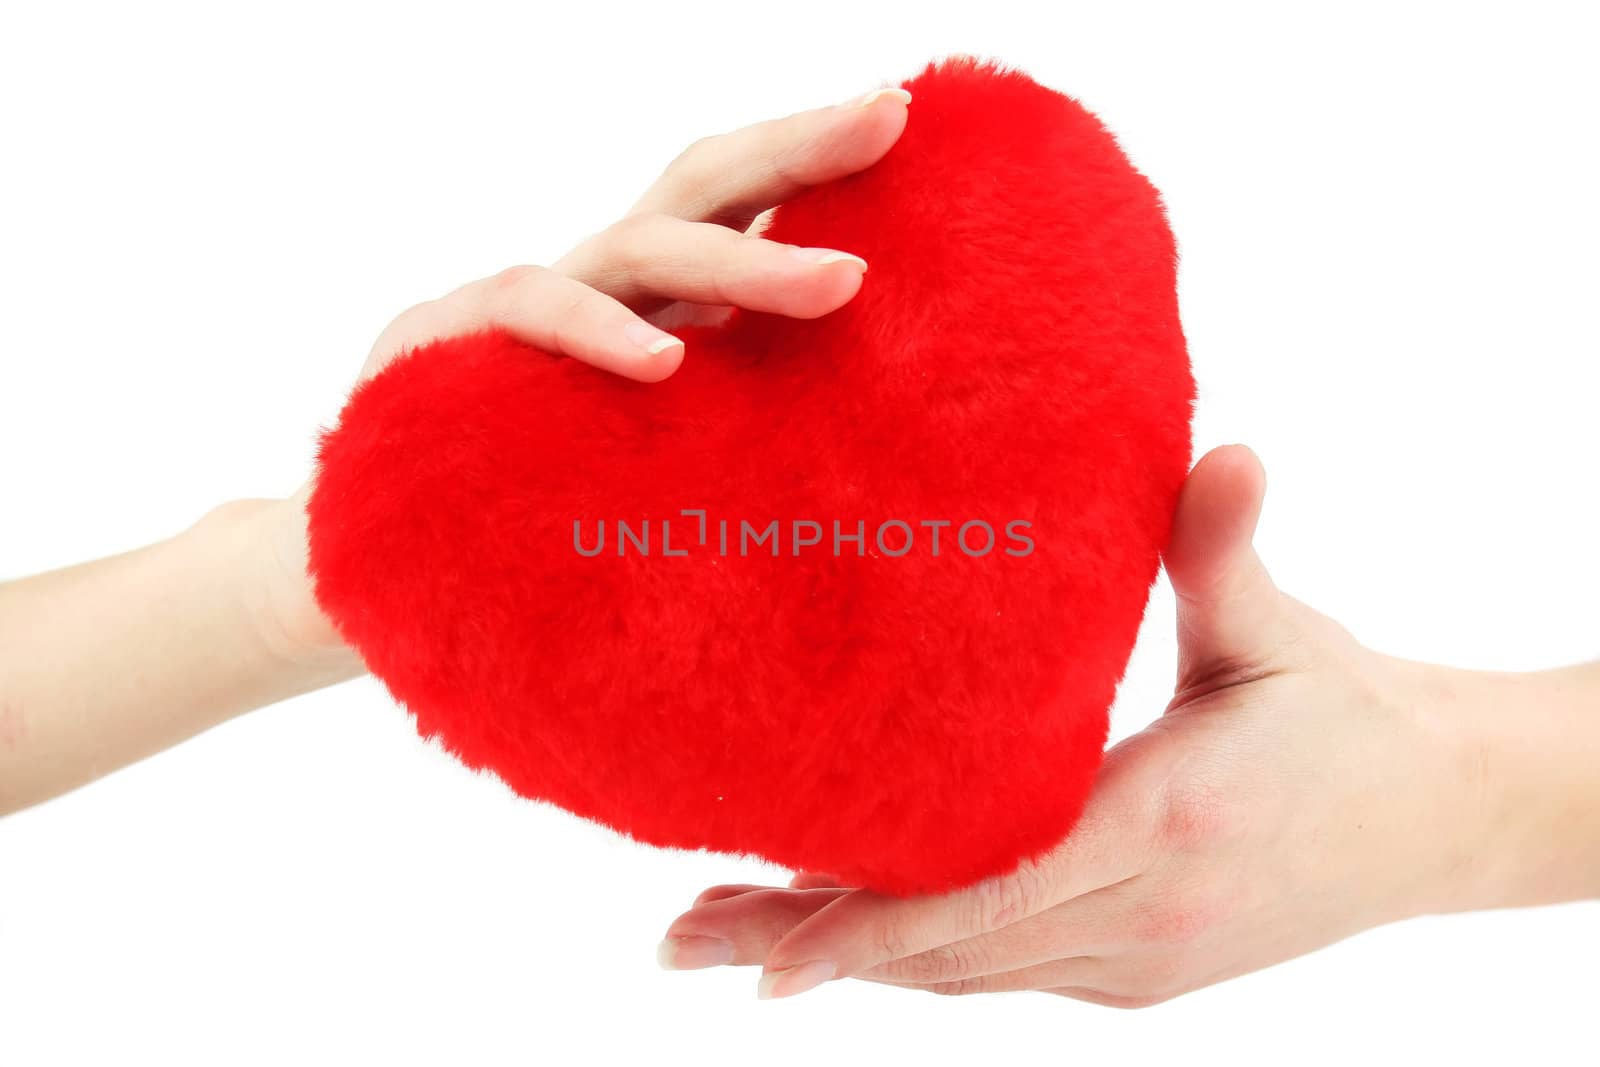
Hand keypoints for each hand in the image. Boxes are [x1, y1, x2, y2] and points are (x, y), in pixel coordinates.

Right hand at [252, 85, 914, 668]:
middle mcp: (595, 287)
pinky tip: (663, 361)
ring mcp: (521, 309)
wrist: (376, 562)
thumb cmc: (542, 512)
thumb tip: (871, 432)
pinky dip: (599, 333)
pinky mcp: (445, 343)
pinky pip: (531, 316)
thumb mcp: (663, 462)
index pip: (739, 205)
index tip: (904, 120)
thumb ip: (735, 422)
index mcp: (653, 302)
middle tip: (887, 122)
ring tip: (839, 284)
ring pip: (636, 249)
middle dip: (795, 149)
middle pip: (700, 187)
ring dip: (740, 259)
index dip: (813, 161)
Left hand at [658, 445, 1599, 1004]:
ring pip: (967, 976)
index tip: (765, 956)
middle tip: (682, 940)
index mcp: (1164, 828)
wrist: (1440, 812)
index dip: (870, 931)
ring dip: (849, 962)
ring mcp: (1141, 962)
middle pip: (947, 952)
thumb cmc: (1352, 714)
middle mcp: (1141, 921)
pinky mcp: (1145, 973)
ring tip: (730, 947)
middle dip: (812, 949)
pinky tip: (847, 942)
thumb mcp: (1282, 635)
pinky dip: (922, 963)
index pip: (990, 896)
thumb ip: (1225, 551)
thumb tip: (1227, 453)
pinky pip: (1007, 976)